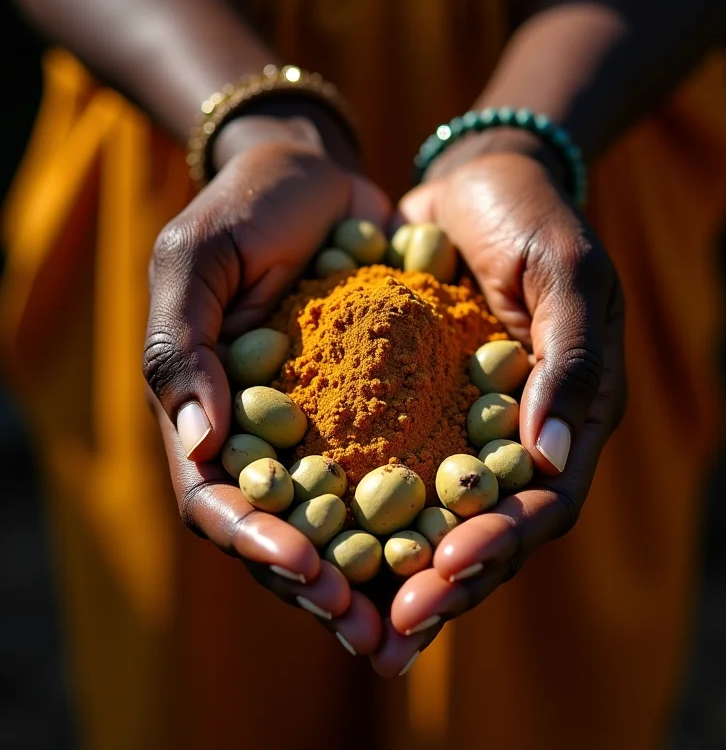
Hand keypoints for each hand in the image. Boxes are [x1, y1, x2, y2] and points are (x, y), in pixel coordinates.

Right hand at [143, 115, 389, 655]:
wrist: (315, 178)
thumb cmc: (244, 210)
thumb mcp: (197, 260)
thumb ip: (181, 347)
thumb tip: (197, 444)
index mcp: (210, 417)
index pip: (220, 499)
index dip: (255, 540)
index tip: (303, 565)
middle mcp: (269, 438)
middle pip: (286, 532)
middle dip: (322, 586)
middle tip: (368, 630)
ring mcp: (326, 429)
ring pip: (347, 521)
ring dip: (377, 576)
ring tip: (418, 617)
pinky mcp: (382, 408)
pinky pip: (405, 469)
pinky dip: (428, 513)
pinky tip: (463, 540)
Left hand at [371, 149, 626, 675]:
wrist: (476, 183)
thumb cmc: (532, 218)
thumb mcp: (568, 272)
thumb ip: (570, 360)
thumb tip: (552, 460)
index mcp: (567, 420)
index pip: (543, 507)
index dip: (498, 545)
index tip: (444, 572)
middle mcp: (513, 440)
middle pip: (483, 533)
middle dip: (439, 586)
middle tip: (388, 632)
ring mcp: (460, 429)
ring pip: (430, 518)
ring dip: (393, 571)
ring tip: (343, 612)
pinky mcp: (413, 410)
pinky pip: (385, 468)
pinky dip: (354, 509)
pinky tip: (309, 535)